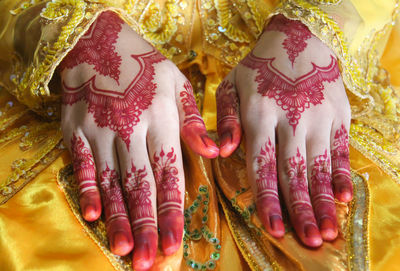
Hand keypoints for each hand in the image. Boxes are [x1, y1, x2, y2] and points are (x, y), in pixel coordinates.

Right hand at [60, 11, 217, 269]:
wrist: (98, 41)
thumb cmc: (145, 65)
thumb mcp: (177, 84)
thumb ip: (194, 120)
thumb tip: (215, 151)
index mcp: (161, 122)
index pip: (170, 174)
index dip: (172, 211)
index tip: (176, 242)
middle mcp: (131, 132)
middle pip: (141, 186)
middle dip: (146, 226)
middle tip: (149, 261)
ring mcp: (101, 132)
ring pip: (112, 182)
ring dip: (118, 217)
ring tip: (124, 249)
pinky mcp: (77, 131)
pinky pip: (81, 164)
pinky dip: (86, 189)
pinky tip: (92, 214)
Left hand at [216, 15, 351, 246]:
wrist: (299, 38)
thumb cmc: (258, 68)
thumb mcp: (231, 86)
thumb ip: (225, 120)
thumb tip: (223, 153)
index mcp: (258, 115)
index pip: (262, 165)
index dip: (268, 199)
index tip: (274, 228)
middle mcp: (289, 119)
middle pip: (294, 172)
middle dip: (301, 209)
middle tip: (308, 241)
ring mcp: (317, 117)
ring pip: (320, 166)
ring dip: (323, 200)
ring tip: (328, 230)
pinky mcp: (338, 115)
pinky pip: (341, 149)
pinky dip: (342, 174)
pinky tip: (344, 197)